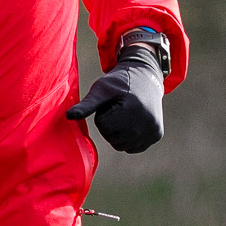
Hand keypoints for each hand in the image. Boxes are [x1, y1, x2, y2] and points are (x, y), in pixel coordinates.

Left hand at [68, 36, 164, 152]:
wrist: (146, 77)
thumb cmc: (119, 82)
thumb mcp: (101, 89)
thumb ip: (86, 105)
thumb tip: (68, 116)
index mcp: (133, 108)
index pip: (103, 126)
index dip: (102, 113)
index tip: (112, 102)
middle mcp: (147, 122)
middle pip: (112, 137)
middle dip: (110, 124)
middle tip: (120, 107)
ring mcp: (153, 130)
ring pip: (120, 145)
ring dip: (118, 132)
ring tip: (126, 113)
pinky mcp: (157, 135)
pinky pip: (132, 148)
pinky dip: (128, 138)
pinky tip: (133, 122)